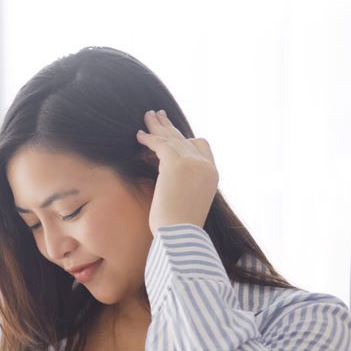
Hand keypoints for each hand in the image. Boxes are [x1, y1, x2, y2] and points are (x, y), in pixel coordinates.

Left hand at [135, 108, 218, 234]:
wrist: (180, 235)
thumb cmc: (179, 228)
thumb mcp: (187, 202)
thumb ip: (184, 185)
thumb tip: (168, 180)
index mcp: (212, 174)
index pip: (201, 147)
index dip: (184, 139)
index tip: (171, 135)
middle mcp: (206, 165)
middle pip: (186, 138)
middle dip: (170, 127)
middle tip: (158, 115)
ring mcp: (193, 163)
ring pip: (173, 137)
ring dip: (158, 126)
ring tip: (147, 116)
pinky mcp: (176, 164)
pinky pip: (160, 144)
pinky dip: (149, 138)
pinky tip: (138, 135)